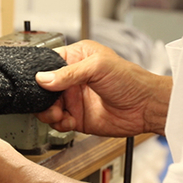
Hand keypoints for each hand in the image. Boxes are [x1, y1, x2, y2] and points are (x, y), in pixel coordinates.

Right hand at [36, 40, 170, 136]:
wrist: (146, 107)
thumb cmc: (130, 80)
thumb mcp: (98, 67)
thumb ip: (68, 73)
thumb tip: (43, 78)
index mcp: (76, 58)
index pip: (48, 63)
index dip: (40, 72)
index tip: (37, 82)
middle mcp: (72, 78)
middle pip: (44, 88)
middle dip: (42, 96)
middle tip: (48, 102)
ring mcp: (74, 99)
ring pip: (48, 106)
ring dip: (48, 112)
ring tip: (57, 113)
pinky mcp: (77, 117)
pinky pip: (58, 122)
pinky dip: (58, 123)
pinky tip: (68, 121)